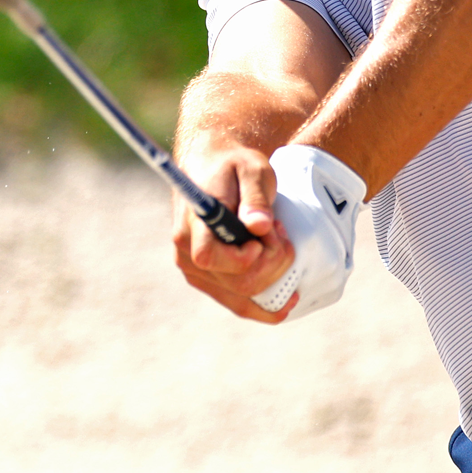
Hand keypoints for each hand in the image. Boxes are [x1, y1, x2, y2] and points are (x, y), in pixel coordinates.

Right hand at [170, 143, 298, 322]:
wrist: (211, 166)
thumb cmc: (233, 165)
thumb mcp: (251, 168)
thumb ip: (255, 196)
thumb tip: (259, 225)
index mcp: (193, 223)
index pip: (210, 257)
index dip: (245, 257)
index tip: (265, 235)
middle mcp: (185, 251)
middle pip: (236, 283)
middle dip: (272, 265)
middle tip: (280, 233)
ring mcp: (194, 268)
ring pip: (240, 297)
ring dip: (272, 276)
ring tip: (277, 243)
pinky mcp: (205, 277)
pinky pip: (236, 302)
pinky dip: (263, 307)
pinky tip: (286, 302)